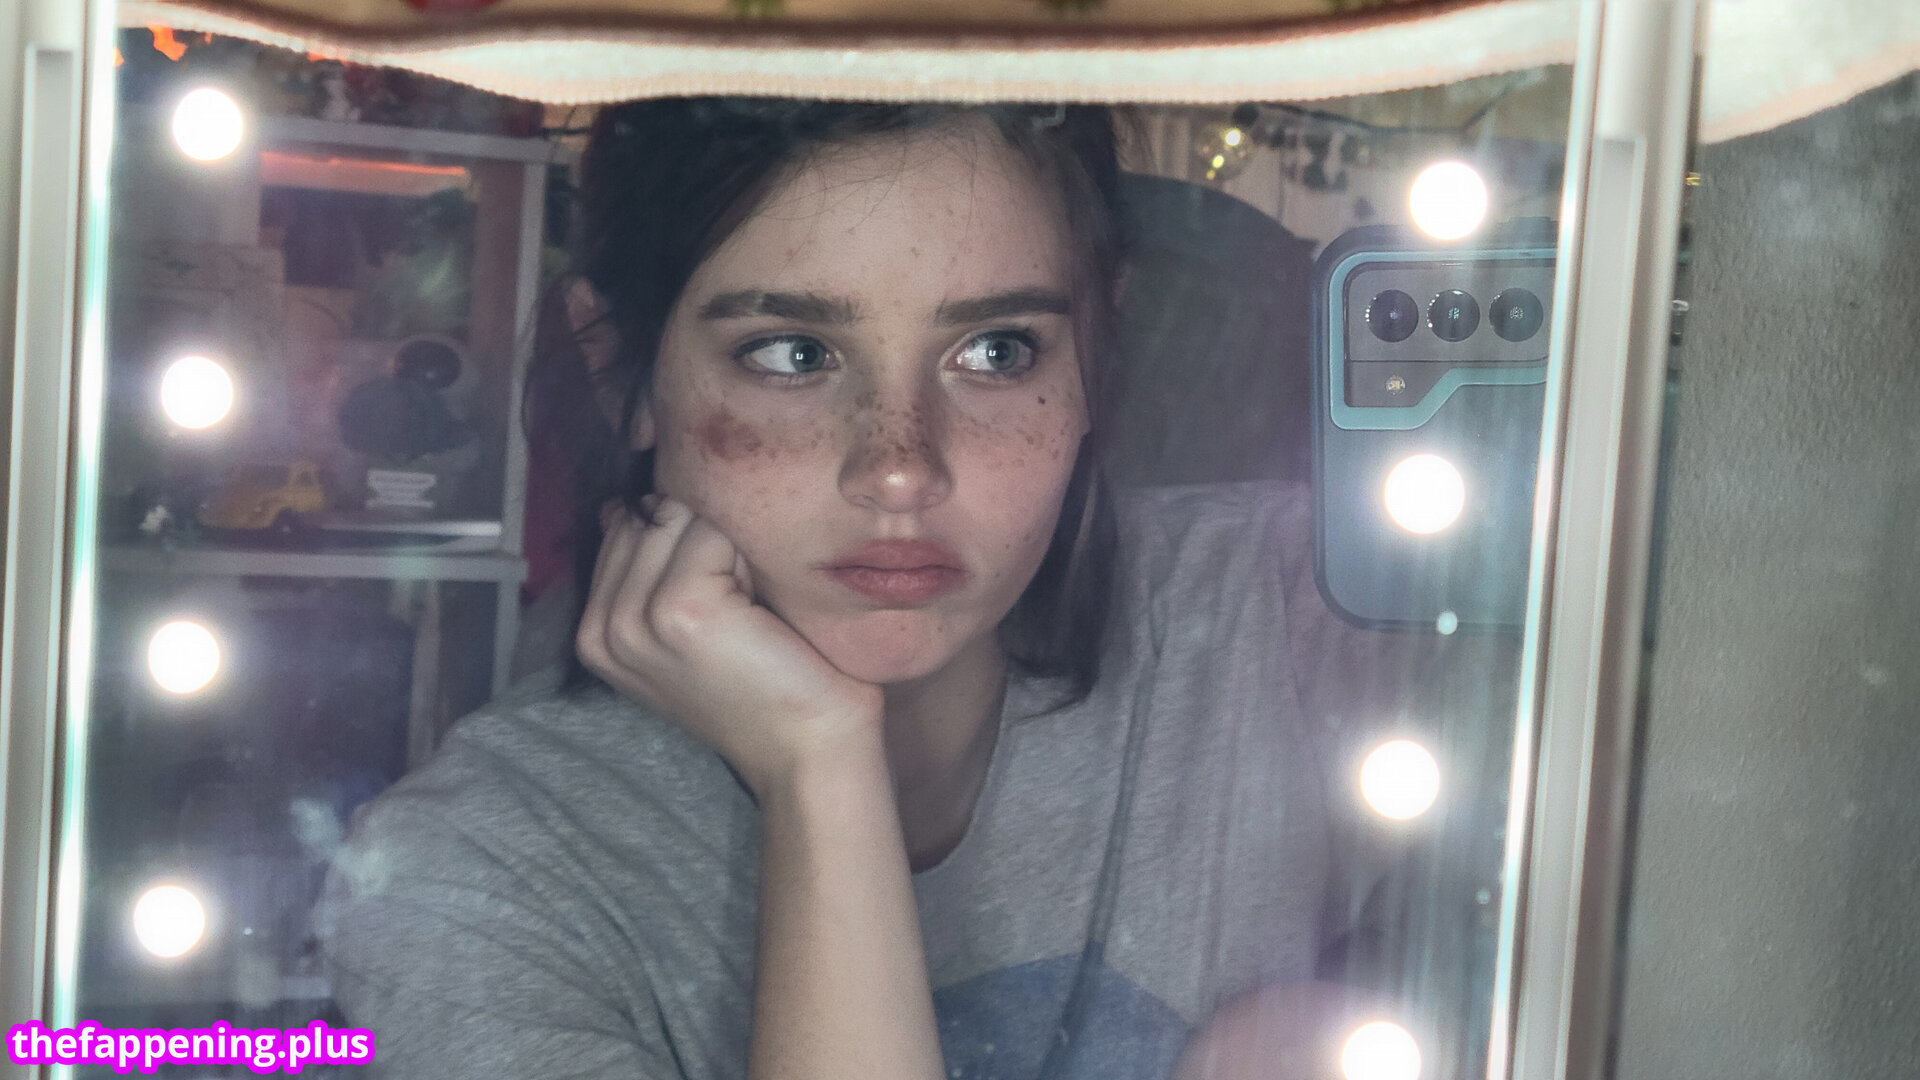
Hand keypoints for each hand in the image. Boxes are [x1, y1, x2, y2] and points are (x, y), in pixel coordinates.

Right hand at [575, 495, 885, 798]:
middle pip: (650, 516)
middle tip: (740, 609)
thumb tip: (637, 501)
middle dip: (704, 539)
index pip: (624, 527)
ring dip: (729, 546)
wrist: (810, 749)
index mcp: (595, 634)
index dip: (686, 544)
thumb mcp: (689, 629)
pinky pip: (713, 530)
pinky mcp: (680, 607)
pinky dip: (750, 557)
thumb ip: (654, 572)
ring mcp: (635, 619)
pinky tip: (761, 611)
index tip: (720, 601)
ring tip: (748, 611)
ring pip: (679, 517)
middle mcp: (602, 629)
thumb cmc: (768, 683)